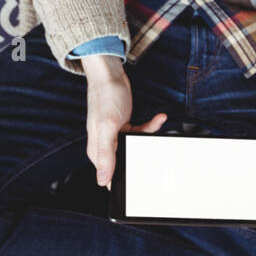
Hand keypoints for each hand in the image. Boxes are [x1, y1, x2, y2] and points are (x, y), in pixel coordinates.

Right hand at [80, 54, 165, 187]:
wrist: (110, 75)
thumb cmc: (105, 97)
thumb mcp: (106, 127)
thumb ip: (105, 155)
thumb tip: (102, 180)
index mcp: (97, 151)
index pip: (110, 175)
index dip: (125, 179)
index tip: (142, 177)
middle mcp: (105, 145)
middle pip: (127, 160)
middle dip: (142, 153)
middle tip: (152, 143)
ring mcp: (116, 136)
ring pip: (137, 145)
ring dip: (149, 133)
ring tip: (157, 120)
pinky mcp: (125, 127)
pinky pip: (141, 132)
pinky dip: (150, 125)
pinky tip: (158, 117)